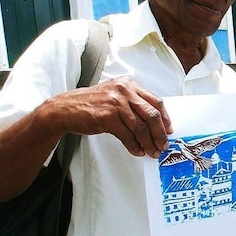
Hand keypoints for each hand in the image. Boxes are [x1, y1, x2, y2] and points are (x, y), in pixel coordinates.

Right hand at [49, 76, 171, 157]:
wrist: (65, 109)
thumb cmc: (93, 104)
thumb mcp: (116, 95)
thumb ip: (135, 103)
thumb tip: (157, 123)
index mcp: (129, 84)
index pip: (156, 102)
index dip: (165, 119)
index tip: (169, 130)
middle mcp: (124, 91)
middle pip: (152, 115)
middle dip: (160, 133)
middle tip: (163, 145)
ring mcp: (115, 103)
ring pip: (141, 128)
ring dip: (148, 143)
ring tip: (152, 152)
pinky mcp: (107, 117)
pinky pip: (127, 135)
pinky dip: (134, 146)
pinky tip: (138, 151)